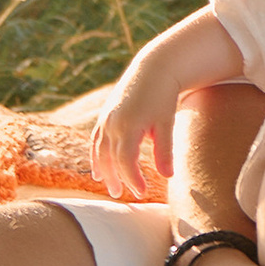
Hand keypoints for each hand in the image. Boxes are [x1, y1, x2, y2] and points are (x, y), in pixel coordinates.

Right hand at [93, 48, 188, 201]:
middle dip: (118, 179)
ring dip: (105, 171)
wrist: (153, 69)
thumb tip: (169, 176)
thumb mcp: (166, 122)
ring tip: (112, 189)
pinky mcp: (105, 116)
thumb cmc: (163, 96)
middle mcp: (113, 123)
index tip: (142, 193)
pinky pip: (95, 141)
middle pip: (111, 159)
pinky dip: (95, 157)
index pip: (126, 160)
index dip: (132, 178)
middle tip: (125, 196)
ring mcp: (106, 119)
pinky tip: (98, 172)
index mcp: (129, 125)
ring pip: (100, 152)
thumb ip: (165, 150)